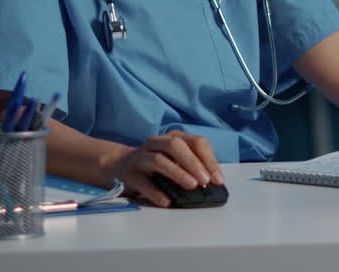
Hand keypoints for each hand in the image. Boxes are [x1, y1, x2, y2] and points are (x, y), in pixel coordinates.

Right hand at [107, 130, 224, 206]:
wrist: (120, 166)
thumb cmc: (156, 165)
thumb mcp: (175, 160)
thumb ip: (193, 167)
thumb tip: (214, 183)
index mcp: (174, 137)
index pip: (196, 142)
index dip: (209, 160)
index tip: (218, 179)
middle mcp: (157, 143)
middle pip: (176, 146)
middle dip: (193, 163)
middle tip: (205, 181)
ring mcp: (141, 157)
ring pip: (159, 160)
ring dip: (178, 173)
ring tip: (191, 187)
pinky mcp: (130, 174)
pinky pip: (143, 182)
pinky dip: (156, 192)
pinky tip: (167, 201)